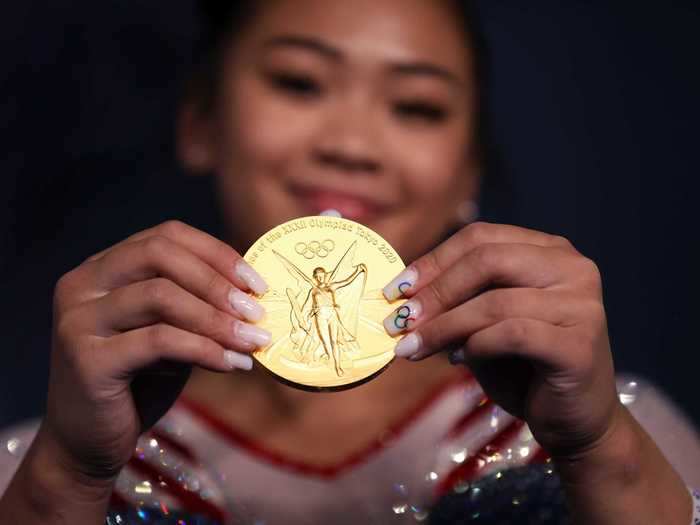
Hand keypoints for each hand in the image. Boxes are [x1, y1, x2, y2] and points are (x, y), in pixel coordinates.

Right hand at [44, 220, 270, 481]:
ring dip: (218, 319)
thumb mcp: (170, 332)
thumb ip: (196, 305)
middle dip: (217, 281)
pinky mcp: (86, 358)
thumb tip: (254, 292)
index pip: (166, 236)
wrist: (88, 444)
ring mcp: (79, 319)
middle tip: (258, 311)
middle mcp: (83, 284)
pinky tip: (234, 365)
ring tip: (254, 342)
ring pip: (160, 296)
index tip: (258, 283)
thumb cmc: (137, 383)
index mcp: (102, 268)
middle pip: (159, 254)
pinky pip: (158, 341)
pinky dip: (205, 349)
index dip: (217, 254)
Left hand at [382, 222, 618, 457]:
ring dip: (443, 326)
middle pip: (487, 260)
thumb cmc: (523, 367)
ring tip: (412, 347)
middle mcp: (572, 268)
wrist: (573, 421)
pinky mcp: (579, 344)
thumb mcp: (484, 323)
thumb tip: (402, 293)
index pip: (480, 238)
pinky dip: (476, 345)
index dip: (433, 260)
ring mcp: (581, 304)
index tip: (395, 289)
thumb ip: (458, 300)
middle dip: (434, 291)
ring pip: (494, 301)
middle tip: (398, 320)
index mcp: (549, 251)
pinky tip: (458, 359)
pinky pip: (512, 334)